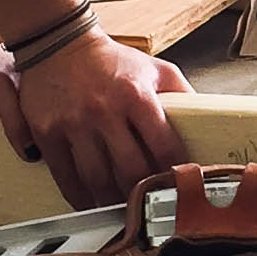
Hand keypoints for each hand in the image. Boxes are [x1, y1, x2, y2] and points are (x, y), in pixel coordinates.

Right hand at [17, 28, 191, 206]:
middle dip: (143, 195)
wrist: (60, 43)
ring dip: (112, 203)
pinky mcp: (48, 132)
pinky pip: (65, 176)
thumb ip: (183, 95)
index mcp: (137, 96)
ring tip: (122, 212)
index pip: (164, 147)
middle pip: (130, 171)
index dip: (173, 174)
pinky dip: (79, 197)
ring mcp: (74, 123)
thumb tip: (209, 124)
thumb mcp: (156, 69)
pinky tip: (90, 204)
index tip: (178, 188)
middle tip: (150, 207)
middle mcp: (105, 110)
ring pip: (97, 179)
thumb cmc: (112, 61)